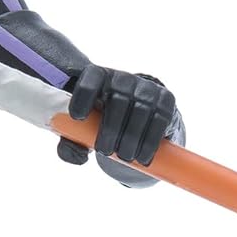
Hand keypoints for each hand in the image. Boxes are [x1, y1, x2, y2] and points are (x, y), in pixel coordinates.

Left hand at [56, 66, 176, 167]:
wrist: (135, 117)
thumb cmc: (100, 123)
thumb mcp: (81, 131)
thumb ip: (70, 144)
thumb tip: (80, 155)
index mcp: (97, 78)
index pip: (90, 79)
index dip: (83, 96)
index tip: (78, 117)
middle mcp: (123, 78)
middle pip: (117, 101)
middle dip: (110, 130)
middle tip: (105, 151)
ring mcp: (146, 87)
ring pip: (140, 112)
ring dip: (131, 139)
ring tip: (125, 157)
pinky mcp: (166, 99)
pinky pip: (160, 120)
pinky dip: (150, 142)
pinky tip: (143, 158)